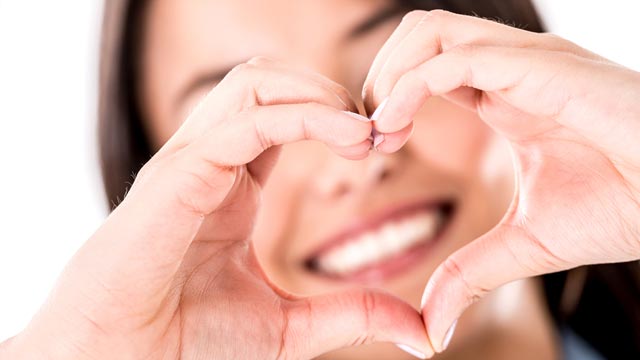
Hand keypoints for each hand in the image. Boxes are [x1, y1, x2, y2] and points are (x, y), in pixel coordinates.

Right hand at [2, 57, 428, 358]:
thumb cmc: (189, 343)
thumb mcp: (290, 327)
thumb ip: (352, 316)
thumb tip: (420, 332)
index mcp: (233, 185)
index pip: (286, 117)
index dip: (338, 119)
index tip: (383, 144)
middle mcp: (213, 161)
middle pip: (270, 81)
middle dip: (331, 93)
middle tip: (378, 129)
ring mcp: (194, 161)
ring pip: (254, 82)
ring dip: (317, 92)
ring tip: (362, 128)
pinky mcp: (180, 173)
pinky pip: (245, 122)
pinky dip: (302, 117)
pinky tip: (344, 138)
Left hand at [363, 10, 639, 355]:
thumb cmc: (623, 209)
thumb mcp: (526, 244)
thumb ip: (471, 274)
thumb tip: (434, 327)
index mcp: (504, 94)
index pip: (425, 65)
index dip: (387, 97)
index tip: (374, 146)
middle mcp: (510, 66)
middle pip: (418, 33)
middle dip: (377, 76)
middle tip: (369, 134)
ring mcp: (525, 61)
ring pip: (428, 30)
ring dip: (388, 75)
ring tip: (382, 131)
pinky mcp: (543, 68)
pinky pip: (456, 58)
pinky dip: (410, 85)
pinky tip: (395, 126)